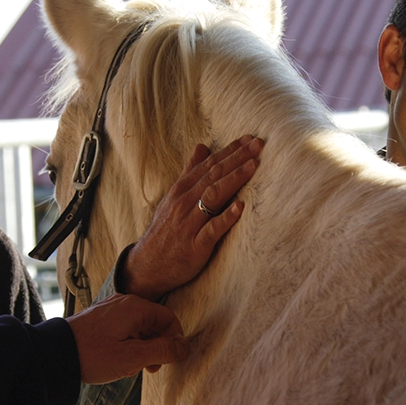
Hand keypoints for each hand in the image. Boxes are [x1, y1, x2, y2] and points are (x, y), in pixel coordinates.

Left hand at [65, 293, 186, 382]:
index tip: (170, 359)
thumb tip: (183, 346)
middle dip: (157, 346)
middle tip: (150, 368)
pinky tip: (119, 360)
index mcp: (136, 308)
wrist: (56, 354)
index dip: (175, 339)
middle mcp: (124, 302)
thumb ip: (162, 350)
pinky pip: (124, 328)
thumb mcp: (133, 357)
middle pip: (154, 322)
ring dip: (143, 347)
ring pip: (139, 327)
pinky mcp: (100, 318)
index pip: (169, 318)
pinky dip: (128, 343)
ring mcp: (110, 309)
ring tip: (132, 367)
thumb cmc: (94, 355)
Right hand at [121, 135, 263, 301]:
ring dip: (234, 179)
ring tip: (253, 166)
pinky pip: (212, 229)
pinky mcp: (195, 246)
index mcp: (181, 190)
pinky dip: (225, 217)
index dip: (230, 150)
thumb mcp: (174, 197)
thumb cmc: (165, 231)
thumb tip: (202, 146)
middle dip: (237, 158)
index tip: (250, 138)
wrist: (147, 266)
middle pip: (214, 175)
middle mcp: (184, 202)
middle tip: (258, 144)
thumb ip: (190, 172)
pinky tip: (240, 207)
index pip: (209, 165)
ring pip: (213, 196)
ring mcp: (189, 223)